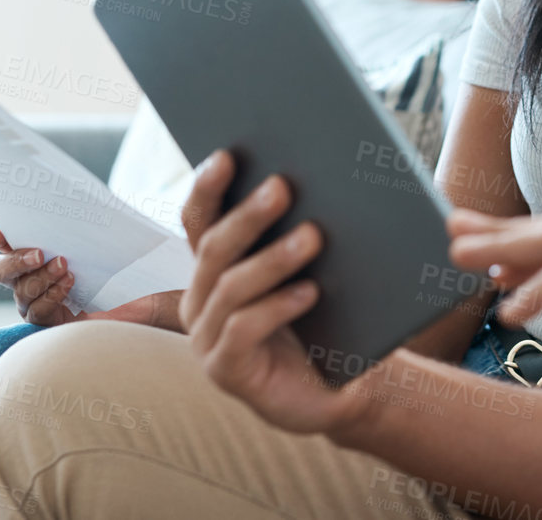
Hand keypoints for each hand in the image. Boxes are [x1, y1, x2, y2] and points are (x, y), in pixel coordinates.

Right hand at [0, 222, 182, 330]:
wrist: (147, 290)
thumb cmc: (119, 257)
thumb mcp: (99, 231)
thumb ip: (79, 216)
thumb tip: (69, 194)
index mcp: (33, 246)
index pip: (1, 239)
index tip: (3, 231)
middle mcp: (28, 274)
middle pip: (1, 269)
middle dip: (16, 260)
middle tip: (41, 252)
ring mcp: (37, 300)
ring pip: (21, 292)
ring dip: (41, 277)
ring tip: (65, 266)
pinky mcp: (53, 321)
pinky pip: (37, 312)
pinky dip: (51, 297)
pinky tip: (70, 284)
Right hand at [178, 150, 374, 436]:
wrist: (342, 387)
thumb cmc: (326, 318)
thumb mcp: (312, 269)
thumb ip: (301, 229)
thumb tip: (322, 174)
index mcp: (214, 268)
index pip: (199, 219)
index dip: (207, 187)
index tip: (228, 154)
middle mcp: (199, 300)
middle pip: (215, 248)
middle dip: (249, 215)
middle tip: (283, 187)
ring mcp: (206, 339)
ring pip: (230, 288)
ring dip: (271, 259)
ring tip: (311, 238)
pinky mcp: (225, 372)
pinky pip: (242, 331)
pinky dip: (276, 308)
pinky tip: (309, 293)